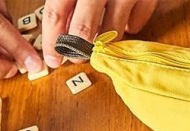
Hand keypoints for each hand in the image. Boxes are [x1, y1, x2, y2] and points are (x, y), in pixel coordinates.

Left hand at [41, 0, 157, 67]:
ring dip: (104, 43)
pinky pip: (137, 22)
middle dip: (77, 49)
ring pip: (112, 31)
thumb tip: (59, 25)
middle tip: (76, 56)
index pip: (56, 12)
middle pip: (83, 28)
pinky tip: (124, 24)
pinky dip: (129, 28)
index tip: (52, 59)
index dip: (52, 40)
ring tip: (99, 41)